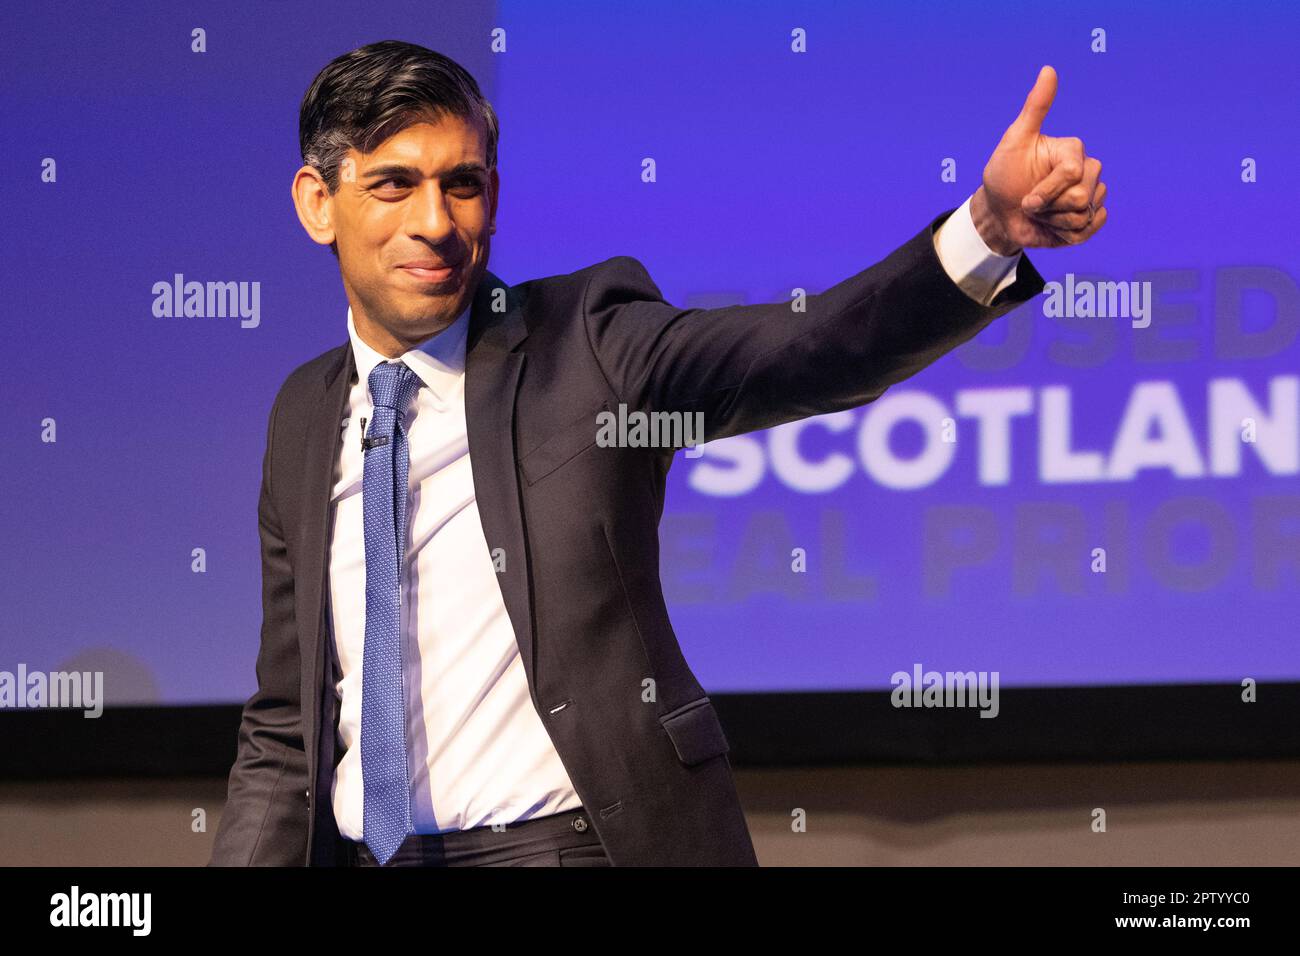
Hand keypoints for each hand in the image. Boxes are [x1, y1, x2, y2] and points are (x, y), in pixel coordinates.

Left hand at [973, 65, 1107, 252]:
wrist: (999, 213)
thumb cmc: (1004, 175)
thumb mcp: (1014, 141)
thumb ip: (1035, 108)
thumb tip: (1049, 69)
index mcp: (1073, 150)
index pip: (1071, 174)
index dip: (1046, 192)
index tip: (1026, 197)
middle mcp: (1089, 170)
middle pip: (1080, 197)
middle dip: (1048, 209)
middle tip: (1032, 205)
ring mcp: (1091, 195)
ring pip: (1083, 216)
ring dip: (1053, 223)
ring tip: (1042, 214)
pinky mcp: (1090, 219)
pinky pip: (1090, 230)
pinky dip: (1066, 235)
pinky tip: (1053, 226)